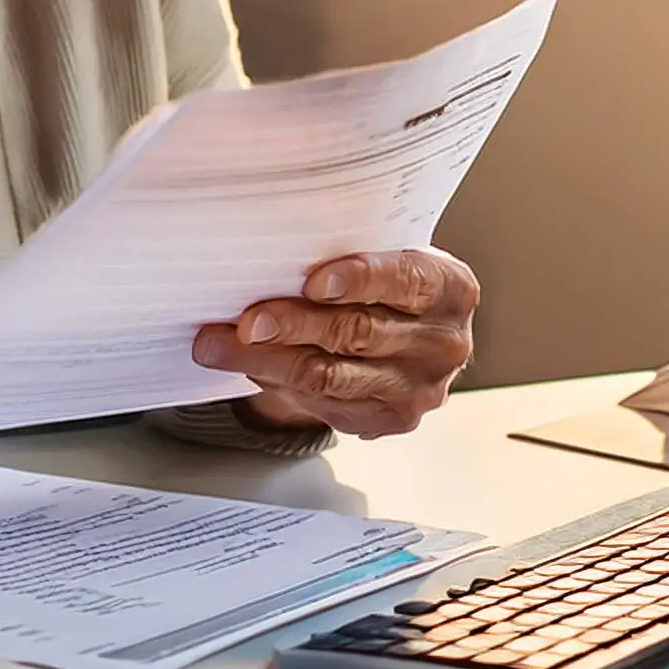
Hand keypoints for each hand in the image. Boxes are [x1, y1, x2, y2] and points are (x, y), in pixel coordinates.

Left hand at [191, 247, 478, 439]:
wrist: (404, 328)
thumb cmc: (383, 281)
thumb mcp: (382, 252)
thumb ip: (342, 249)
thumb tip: (262, 251)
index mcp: (450, 288)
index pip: (407, 280)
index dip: (361, 278)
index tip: (314, 282)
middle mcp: (444, 342)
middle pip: (359, 332)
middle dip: (294, 325)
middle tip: (245, 321)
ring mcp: (419, 388)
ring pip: (331, 375)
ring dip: (266, 360)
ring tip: (218, 346)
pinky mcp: (390, 419)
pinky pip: (324, 403)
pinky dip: (277, 381)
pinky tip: (245, 365)